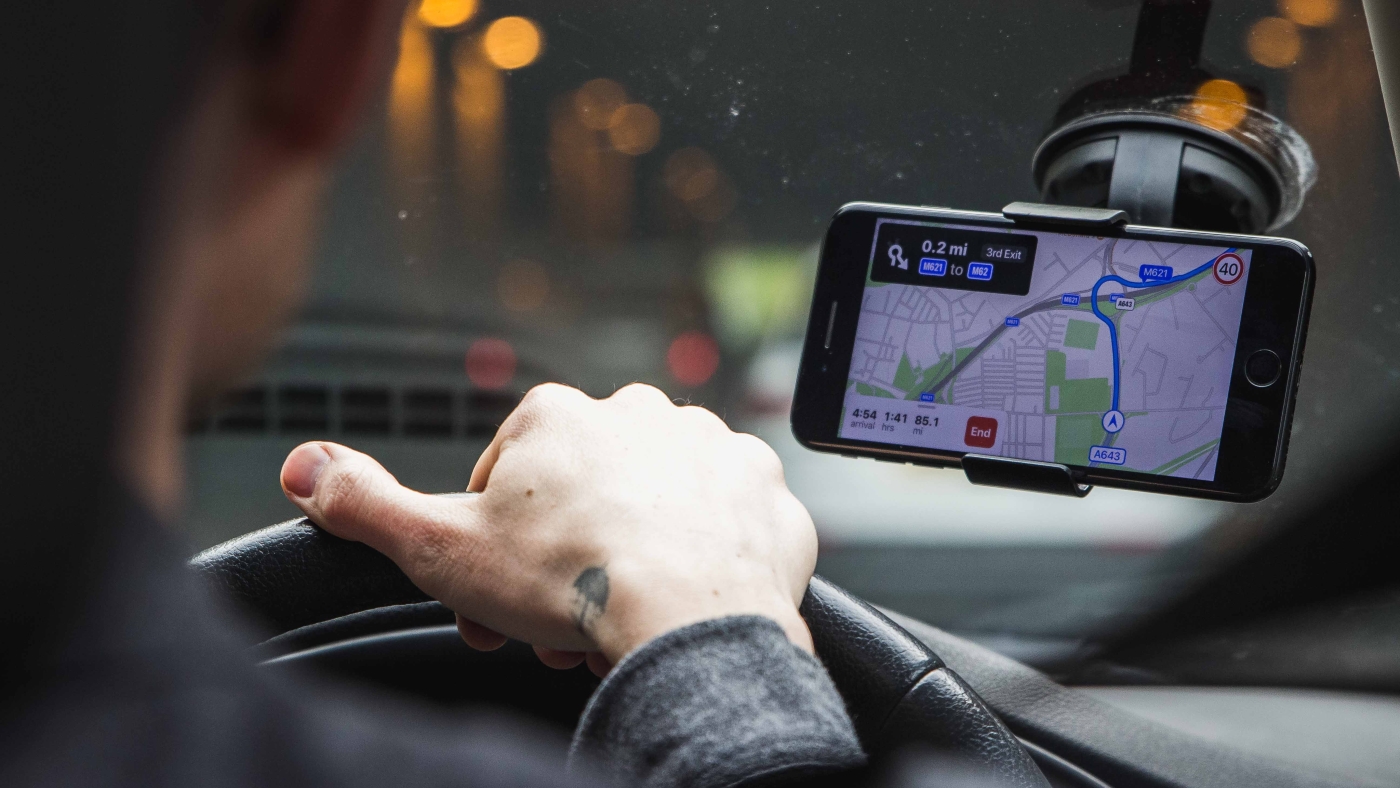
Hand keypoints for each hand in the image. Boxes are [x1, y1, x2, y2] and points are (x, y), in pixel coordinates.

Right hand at [279, 383, 817, 666]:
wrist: (691, 618)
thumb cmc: (569, 580)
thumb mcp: (439, 546)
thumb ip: (364, 502)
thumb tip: (304, 466)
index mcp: (559, 415)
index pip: (508, 479)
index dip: (495, 546)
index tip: (498, 595)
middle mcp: (640, 412)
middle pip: (583, 496)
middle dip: (563, 563)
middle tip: (556, 624)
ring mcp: (710, 445)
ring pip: (653, 509)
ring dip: (631, 558)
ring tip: (619, 622)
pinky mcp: (763, 489)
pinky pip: (722, 522)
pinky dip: (702, 557)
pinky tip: (681, 595)